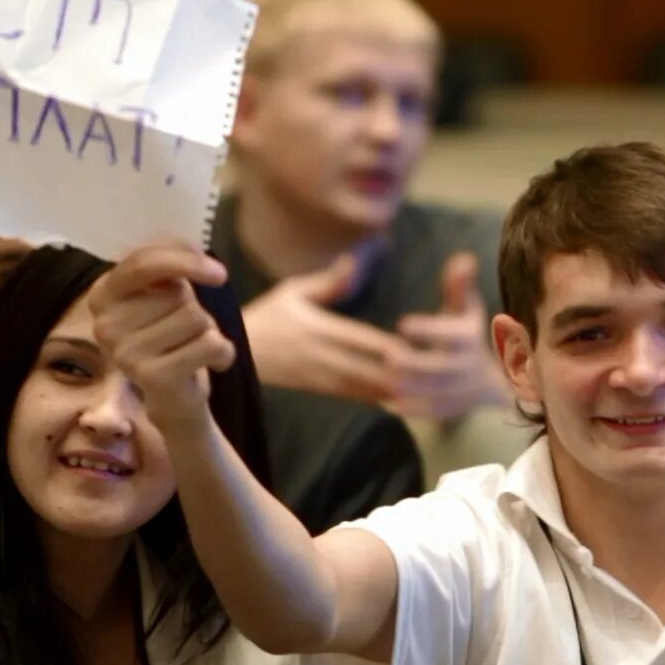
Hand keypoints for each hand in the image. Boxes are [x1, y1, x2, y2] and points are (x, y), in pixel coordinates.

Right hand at [90, 243, 235, 425]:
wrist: (173, 394)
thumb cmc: (171, 330)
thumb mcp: (167, 289)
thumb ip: (171, 260)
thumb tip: (193, 250)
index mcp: (103, 294)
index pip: (142, 263)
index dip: (184, 261)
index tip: (219, 273)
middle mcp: (105, 325)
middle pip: (178, 294)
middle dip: (195, 308)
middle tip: (182, 330)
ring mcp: (124, 354)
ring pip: (195, 318)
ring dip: (208, 330)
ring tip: (191, 345)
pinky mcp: (151, 378)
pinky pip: (210, 344)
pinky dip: (223, 352)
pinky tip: (208, 362)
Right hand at [240, 254, 409, 404]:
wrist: (235, 350)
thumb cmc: (267, 316)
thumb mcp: (292, 292)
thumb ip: (326, 281)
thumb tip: (353, 261)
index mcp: (316, 327)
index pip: (359, 339)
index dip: (387, 347)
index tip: (415, 348)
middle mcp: (318, 353)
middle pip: (364, 367)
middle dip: (395, 374)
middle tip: (429, 376)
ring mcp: (316, 375)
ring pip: (359, 386)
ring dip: (388, 389)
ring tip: (421, 393)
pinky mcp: (313, 388)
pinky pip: (348, 396)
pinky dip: (372, 398)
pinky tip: (396, 402)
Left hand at [389, 251, 502, 419]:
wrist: (492, 380)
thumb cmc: (465, 334)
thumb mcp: (465, 308)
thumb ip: (459, 286)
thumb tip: (463, 257)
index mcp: (469, 336)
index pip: (452, 333)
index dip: (429, 329)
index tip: (402, 323)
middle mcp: (469, 365)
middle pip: (444, 367)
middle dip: (417, 363)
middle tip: (389, 357)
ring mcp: (463, 390)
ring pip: (439, 392)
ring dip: (412, 388)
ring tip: (385, 381)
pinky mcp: (454, 409)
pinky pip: (435, 412)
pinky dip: (414, 410)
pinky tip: (388, 405)